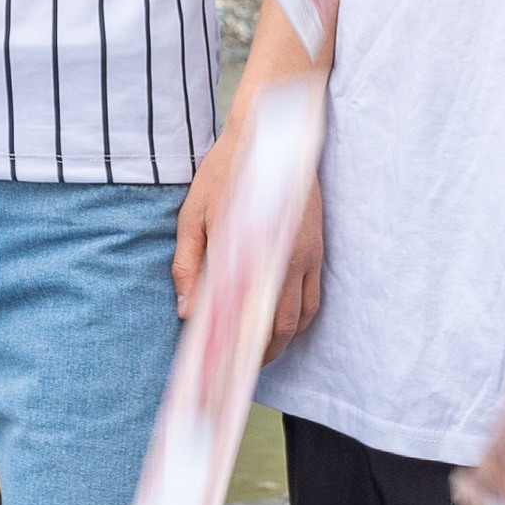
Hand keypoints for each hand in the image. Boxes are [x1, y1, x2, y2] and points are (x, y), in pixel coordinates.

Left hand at [176, 118, 325, 350]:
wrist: (270, 133)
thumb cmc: (225, 173)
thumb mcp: (194, 215)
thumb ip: (189, 265)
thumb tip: (187, 312)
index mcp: (253, 256)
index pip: (249, 319)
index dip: (239, 351)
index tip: (224, 371)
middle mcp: (287, 260)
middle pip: (282, 327)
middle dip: (263, 355)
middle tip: (240, 368)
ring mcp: (307, 254)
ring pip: (303, 316)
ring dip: (284, 341)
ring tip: (261, 352)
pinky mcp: (317, 246)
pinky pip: (314, 296)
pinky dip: (301, 318)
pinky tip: (282, 322)